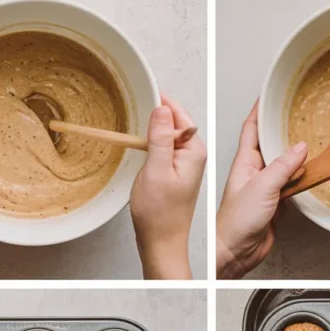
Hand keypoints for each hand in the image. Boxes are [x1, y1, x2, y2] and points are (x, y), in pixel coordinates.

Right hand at [130, 95, 206, 279]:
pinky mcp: (175, 173)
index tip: (144, 89)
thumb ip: (159, 138)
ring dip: (153, 126)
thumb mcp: (156, 170)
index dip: (161, 101)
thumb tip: (161, 109)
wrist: (161, 241)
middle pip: (174, 122)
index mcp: (194, 151)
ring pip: (168, 135)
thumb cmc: (160, 215)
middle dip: (158, 110)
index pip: (179, 114)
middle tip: (136, 98)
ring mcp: (185, 164)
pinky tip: (140, 141)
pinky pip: (164, 148)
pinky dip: (152, 141)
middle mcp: (194, 155)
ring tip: (136, 114)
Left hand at [216, 102, 307, 278]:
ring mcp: (265, 187)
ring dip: (296, 153)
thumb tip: (300, 146)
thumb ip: (282, 166)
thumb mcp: (262, 187)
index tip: (269, 94)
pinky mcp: (275, 202)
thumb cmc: (235, 222)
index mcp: (244, 162)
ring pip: (284, 163)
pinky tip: (313, 170)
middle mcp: (254, 172)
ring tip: (313, 137)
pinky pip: (291, 183)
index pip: (251, 128)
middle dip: (283, 129)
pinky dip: (302, 176)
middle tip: (299, 113)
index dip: (259, 110)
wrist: (235, 251)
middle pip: (270, 143)